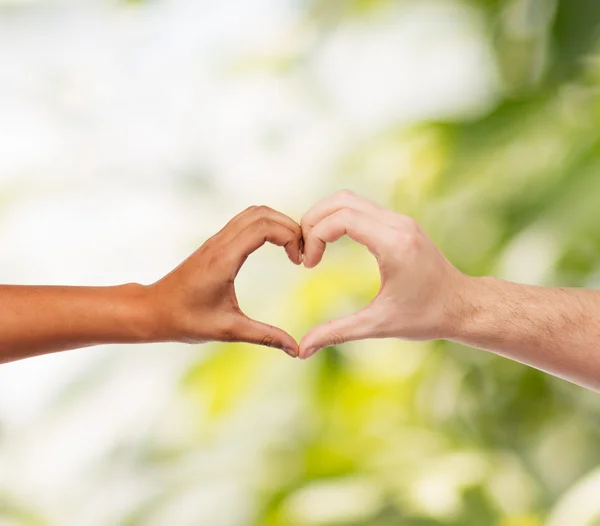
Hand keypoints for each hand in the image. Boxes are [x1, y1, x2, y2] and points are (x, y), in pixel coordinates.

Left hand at [149, 206, 302, 356]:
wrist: (153, 310)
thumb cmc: (186, 321)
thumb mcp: (228, 331)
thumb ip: (265, 336)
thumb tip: (295, 350)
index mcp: (224, 260)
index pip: (263, 227)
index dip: (289, 236)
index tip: (298, 260)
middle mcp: (220, 243)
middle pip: (262, 213)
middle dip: (289, 227)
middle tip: (301, 253)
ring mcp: (216, 241)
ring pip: (253, 213)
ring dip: (278, 224)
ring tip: (292, 249)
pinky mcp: (215, 244)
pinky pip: (245, 222)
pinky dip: (266, 227)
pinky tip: (275, 248)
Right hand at [299, 191, 467, 358]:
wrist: (463, 306)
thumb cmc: (426, 317)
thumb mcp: (378, 325)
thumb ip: (337, 333)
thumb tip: (302, 350)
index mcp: (394, 244)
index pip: (341, 218)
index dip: (315, 236)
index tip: (309, 265)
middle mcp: (398, 224)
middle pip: (341, 200)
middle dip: (313, 221)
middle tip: (304, 251)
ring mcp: (400, 220)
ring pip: (350, 199)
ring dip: (325, 217)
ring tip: (313, 246)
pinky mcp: (400, 223)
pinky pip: (361, 208)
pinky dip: (339, 219)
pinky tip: (331, 243)